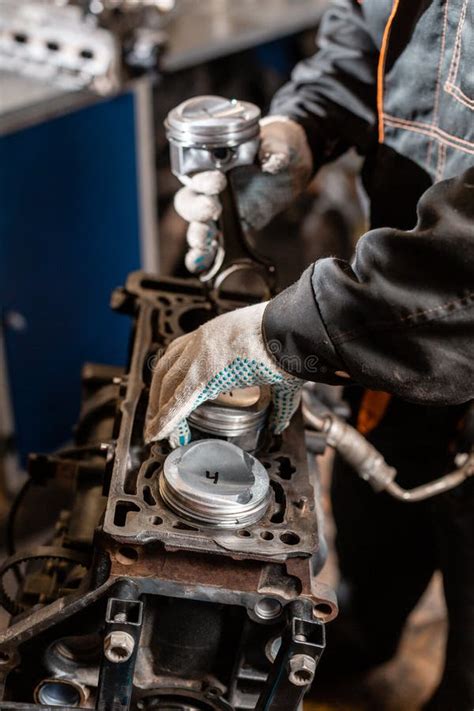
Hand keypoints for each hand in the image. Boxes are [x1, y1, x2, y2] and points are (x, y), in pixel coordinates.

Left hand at [145, 302, 304, 447]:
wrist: (292, 331)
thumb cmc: (289, 344)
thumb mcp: (278, 373)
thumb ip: (277, 402)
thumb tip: (278, 425)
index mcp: (218, 335)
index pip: (181, 354)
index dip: (173, 378)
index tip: (171, 398)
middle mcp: (202, 341)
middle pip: (167, 369)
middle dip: (159, 396)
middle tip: (157, 419)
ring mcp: (200, 355)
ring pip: (167, 385)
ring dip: (159, 410)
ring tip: (157, 433)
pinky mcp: (204, 373)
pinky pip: (178, 401)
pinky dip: (167, 419)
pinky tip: (160, 435)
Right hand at [174, 117, 312, 273]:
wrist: (294, 162)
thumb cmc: (280, 143)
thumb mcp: (280, 141)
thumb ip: (274, 148)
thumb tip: (272, 159)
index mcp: (215, 163)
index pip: (198, 173)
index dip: (203, 180)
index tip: (218, 182)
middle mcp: (212, 188)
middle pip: (190, 203)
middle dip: (197, 211)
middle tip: (213, 212)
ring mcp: (220, 211)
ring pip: (197, 227)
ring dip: (197, 239)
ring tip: (204, 246)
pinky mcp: (232, 229)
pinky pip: (214, 246)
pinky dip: (206, 258)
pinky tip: (202, 268)